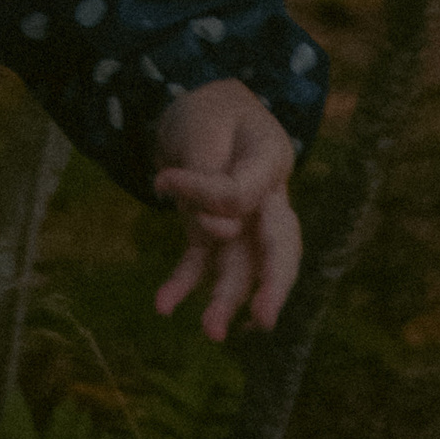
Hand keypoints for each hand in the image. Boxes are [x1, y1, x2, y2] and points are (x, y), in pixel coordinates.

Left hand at [152, 80, 300, 337]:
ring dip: (226, 299)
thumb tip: (219, 231)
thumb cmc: (209, 111)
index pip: (242, 193)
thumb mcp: (203, 126)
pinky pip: (203, 262)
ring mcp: (242, 222)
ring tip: (211, 332)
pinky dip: (184, 283)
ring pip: (240, 266)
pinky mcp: (212, 233)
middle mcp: (266, 199)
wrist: (199, 106)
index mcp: (272, 161)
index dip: (203, 192)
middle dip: (273, 285)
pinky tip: (164, 305)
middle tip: (263, 320)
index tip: (163, 180)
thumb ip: (210, 177)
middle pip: (277, 248)